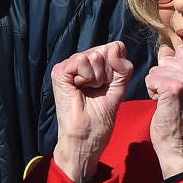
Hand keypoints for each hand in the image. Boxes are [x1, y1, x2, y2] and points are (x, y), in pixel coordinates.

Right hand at [52, 41, 132, 182]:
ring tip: (89, 91)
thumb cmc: (101, 116)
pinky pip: (81, 60)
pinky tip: (79, 88)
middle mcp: (83, 62)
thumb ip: (123, 67)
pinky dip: (86, 76)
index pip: (115, 48)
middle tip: (97, 90)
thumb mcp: (120, 88)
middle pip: (105, 50)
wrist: (87, 136)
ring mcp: (70, 65)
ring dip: (97, 78)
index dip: (117, 68)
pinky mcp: (60, 71)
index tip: (109, 86)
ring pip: (94, 55)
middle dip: (107, 74)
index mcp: (96, 65)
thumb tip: (115, 46)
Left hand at [146, 44, 182, 178]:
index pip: (182, 50)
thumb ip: (177, 63)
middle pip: (169, 58)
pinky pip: (151, 78)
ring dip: (158, 85)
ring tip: (170, 102)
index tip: (182, 89)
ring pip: (158, 68)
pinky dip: (151, 91)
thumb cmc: (182, 116)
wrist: (181, 146)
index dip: (175, 68)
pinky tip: (163, 105)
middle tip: (175, 98)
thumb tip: (165, 48)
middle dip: (165, 76)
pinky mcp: (175, 89)